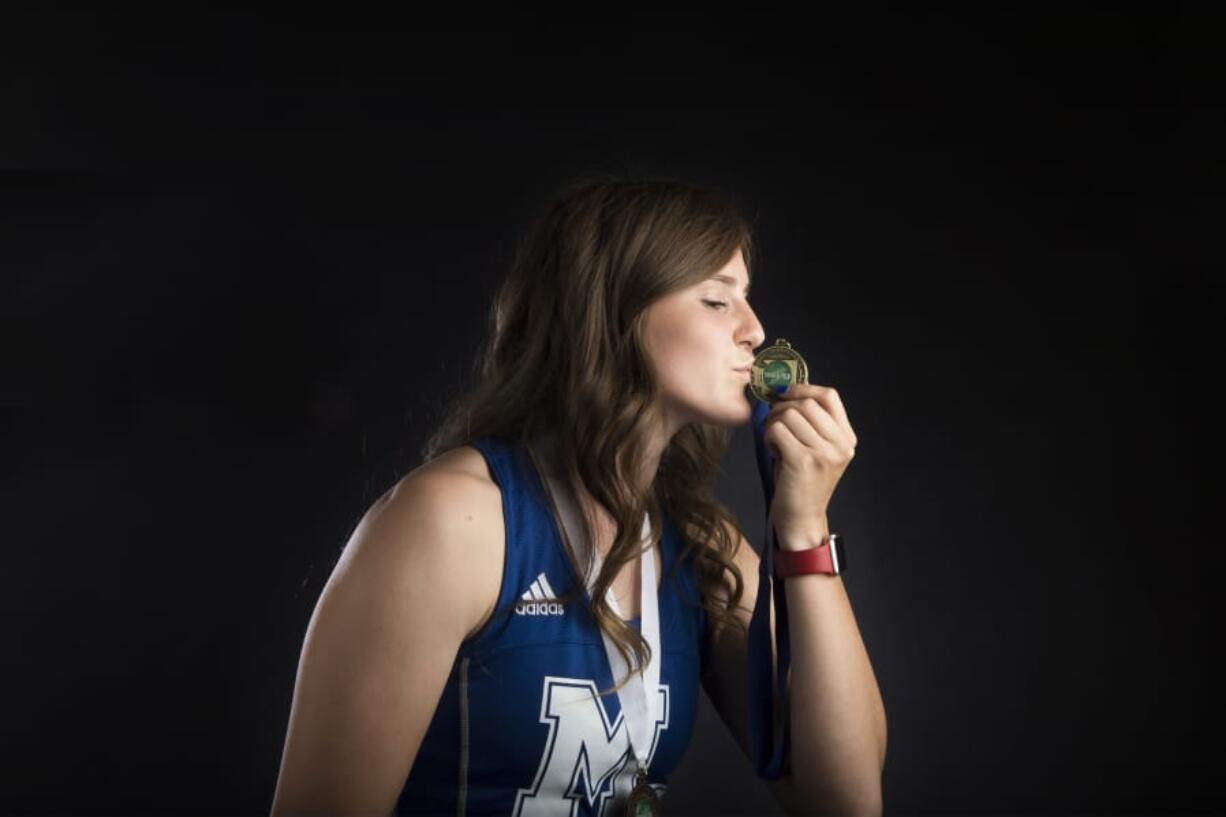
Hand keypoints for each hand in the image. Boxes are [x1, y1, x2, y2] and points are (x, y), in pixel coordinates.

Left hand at [763, 383, 857, 547]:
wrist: (801, 519)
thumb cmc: (801, 482)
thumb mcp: (815, 449)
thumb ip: (810, 422)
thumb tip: (787, 389)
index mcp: (846, 439)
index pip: (829, 396)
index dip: (804, 388)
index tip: (785, 395)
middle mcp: (840, 445)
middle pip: (805, 402)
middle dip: (782, 408)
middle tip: (774, 425)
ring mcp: (824, 453)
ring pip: (788, 414)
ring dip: (773, 424)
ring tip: (775, 442)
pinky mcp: (803, 461)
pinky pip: (777, 430)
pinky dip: (768, 436)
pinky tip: (772, 450)